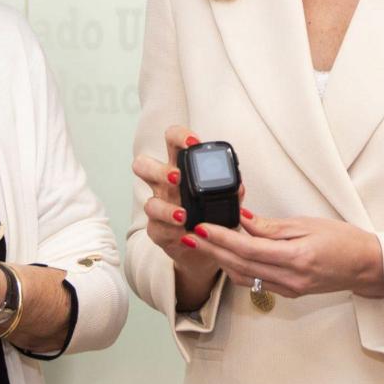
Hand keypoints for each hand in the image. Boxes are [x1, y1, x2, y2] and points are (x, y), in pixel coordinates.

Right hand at [132, 124, 251, 309]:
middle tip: (177, 177)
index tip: (193, 142)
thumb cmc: (212, 216)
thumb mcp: (227, 201)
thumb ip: (232, 192)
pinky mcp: (157, 230)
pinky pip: (157, 228)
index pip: (172, 142)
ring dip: (166, 209)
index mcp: (181, 168)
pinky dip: (171, 231)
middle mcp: (164, 185)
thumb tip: (239, 187)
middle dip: (159, 169)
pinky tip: (184, 234)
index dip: (178, 136)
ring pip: (148, 203)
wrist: (203, 247)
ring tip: (183, 215)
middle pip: (143, 165)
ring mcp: (158, 207)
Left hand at [188, 214, 383, 299]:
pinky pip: (255, 282)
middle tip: (190, 235)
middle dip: (212, 250)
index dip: (220, 238)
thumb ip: (272, 227)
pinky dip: (237, 269)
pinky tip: (228, 256)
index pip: (247, 248)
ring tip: (203, 244)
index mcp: (295, 258)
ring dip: (221, 261)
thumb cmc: (344, 241)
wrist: (366, 266)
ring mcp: (288, 289)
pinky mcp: (289, 292)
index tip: (201, 227)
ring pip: (243, 277)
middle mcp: (289, 279)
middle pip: (239, 265)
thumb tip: (242, 220)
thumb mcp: (308, 224)